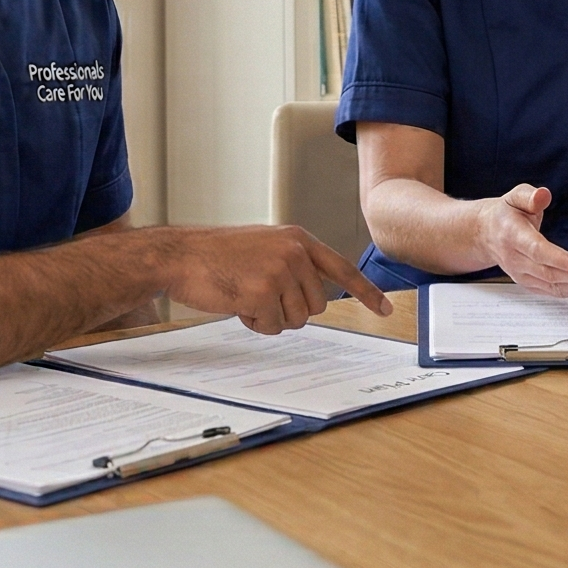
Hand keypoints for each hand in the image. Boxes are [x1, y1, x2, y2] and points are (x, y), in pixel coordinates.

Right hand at [159, 224, 390, 334]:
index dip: (367, 292)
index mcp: (298, 239)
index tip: (386, 310)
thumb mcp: (264, 247)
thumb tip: (314, 300)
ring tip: (246, 295)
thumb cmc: (217, 255)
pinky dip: (256, 324)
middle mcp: (294, 253)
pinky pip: (273, 327)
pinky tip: (237, 303)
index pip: (342, 269)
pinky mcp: (262, 292)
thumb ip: (293, 265)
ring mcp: (280, 272)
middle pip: (317, 305)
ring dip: (272, 317)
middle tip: (260, 295)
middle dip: (292, 309)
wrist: (180, 255)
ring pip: (297, 320)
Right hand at [482, 185, 567, 296]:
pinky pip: (549, 291)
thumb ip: (529, 195)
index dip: (560, 261)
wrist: (485, 233)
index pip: (537, 251)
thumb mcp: (515, 196)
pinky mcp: (526, 282)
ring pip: (551, 286)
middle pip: (549, 273)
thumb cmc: (505, 213)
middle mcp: (515, 259)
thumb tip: (543, 195)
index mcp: (512, 235)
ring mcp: (520, 274)